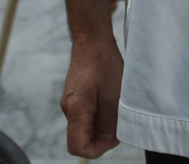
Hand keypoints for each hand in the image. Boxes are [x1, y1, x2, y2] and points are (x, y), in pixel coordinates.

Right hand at [61, 33, 123, 157]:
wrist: (92, 39)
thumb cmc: (103, 63)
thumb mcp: (113, 96)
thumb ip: (109, 122)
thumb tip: (108, 140)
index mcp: (75, 110)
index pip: (78, 147)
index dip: (98, 149)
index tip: (114, 137)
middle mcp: (68, 109)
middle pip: (82, 138)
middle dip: (102, 137)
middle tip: (120, 121)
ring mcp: (71, 102)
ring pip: (86, 126)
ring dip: (103, 124)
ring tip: (116, 107)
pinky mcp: (76, 96)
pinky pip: (87, 114)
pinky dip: (100, 114)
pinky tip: (111, 99)